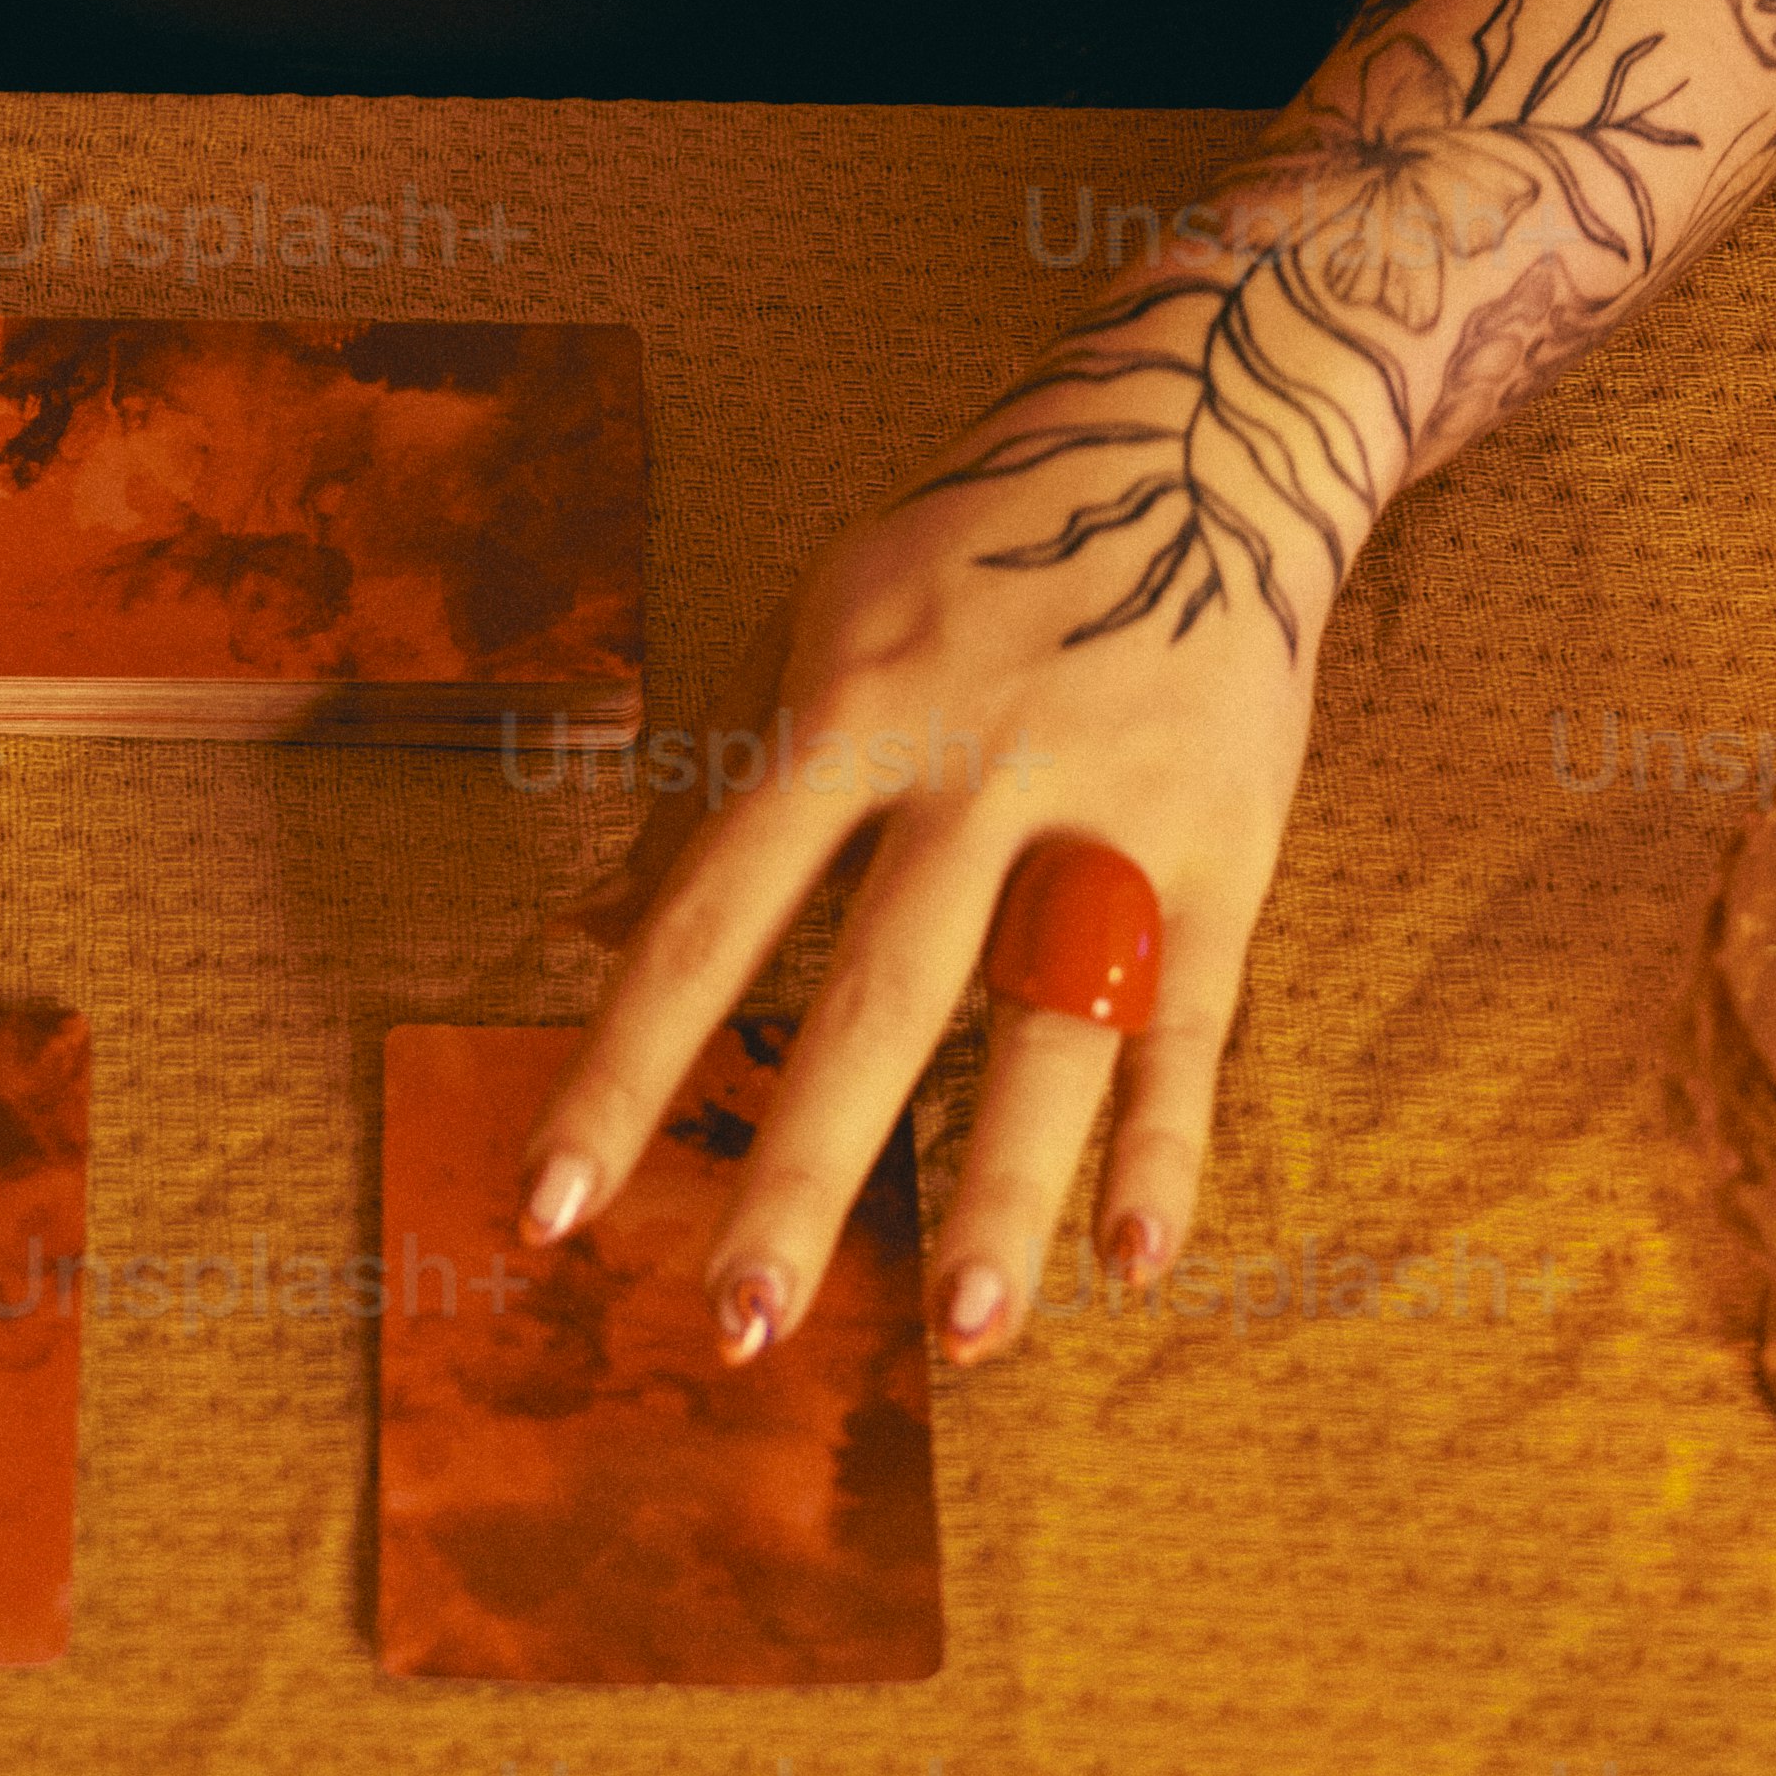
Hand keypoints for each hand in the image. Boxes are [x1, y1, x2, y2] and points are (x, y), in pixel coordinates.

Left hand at [512, 274, 1345, 1369]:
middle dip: (805, 1174)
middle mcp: (975, 769)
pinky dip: (1167, 1145)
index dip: (622, 1073)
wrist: (1200, 440)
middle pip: (876, 997)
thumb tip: (605, 938)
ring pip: (1050, 1029)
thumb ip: (740, 780)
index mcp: (844, 710)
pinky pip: (1194, 1022)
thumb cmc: (971, 560)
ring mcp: (1112, 814)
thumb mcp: (825, 619)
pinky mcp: (1227, 847)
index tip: (547, 1210)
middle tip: (736, 1328)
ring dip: (1007, 1190)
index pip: (708, 920)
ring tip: (966, 1336)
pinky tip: (1134, 1263)